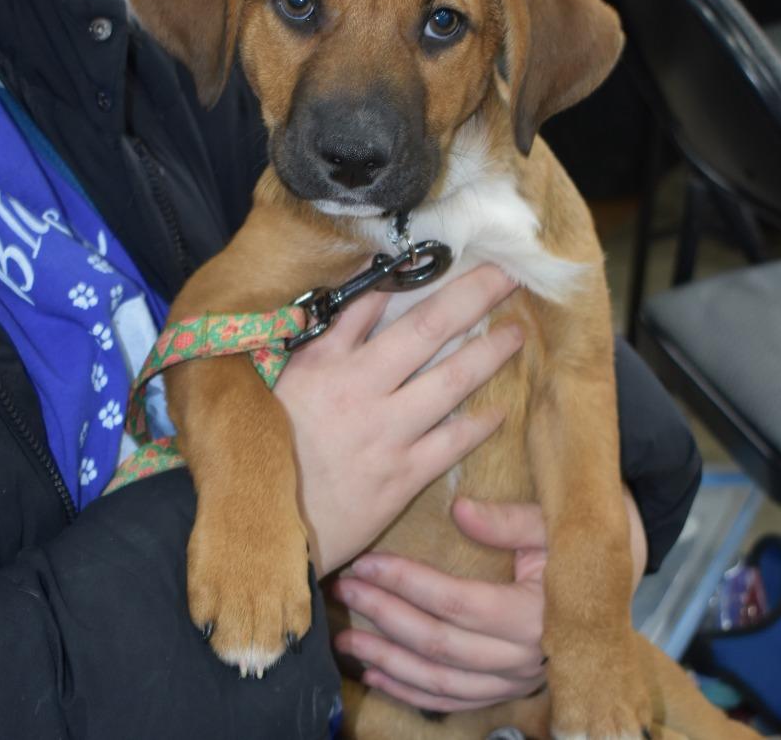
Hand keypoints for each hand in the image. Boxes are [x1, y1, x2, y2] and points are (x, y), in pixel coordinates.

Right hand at [274, 264, 522, 576]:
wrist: (263, 524)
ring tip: (517, 333)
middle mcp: (360, 387)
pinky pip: (452, 443)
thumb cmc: (265, 453)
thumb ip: (313, 348)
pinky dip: (479, 424)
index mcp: (323, 362)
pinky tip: (500, 409)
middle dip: (472, 295)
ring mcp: (386, 431)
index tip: (447, 256)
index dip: (410, 274)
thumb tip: (347, 308)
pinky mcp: (402, 475)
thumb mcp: (276, 387)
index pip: (370, 302)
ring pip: (451, 380)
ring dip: (490, 353)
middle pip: (428, 328)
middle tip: (506, 273)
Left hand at [330, 490, 648, 712]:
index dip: (408, 583)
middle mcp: (525, 656)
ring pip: (441, 682)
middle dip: (385, 616)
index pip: (458, 602)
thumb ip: (509, 520)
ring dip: (389, 660)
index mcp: (538, 615)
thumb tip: (459, 509)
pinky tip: (377, 673)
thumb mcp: (556, 523)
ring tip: (347, 636)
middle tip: (345, 588)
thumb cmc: (583, 543)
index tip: (367, 562)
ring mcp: (516, 678)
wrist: (618, 576)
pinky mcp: (508, 687)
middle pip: (441, 645)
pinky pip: (454, 701)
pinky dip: (411, 690)